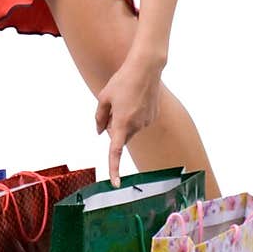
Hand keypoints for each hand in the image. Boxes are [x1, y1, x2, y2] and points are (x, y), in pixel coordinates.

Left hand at [95, 54, 163, 187]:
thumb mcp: (103, 97)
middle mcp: (135, 126)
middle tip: (113, 107)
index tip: (115, 183)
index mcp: (121, 123)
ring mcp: (146, 122)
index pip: (115, 151)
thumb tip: (101, 133)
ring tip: (127, 98)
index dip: (114, 168)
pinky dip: (135, 114)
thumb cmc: (122, 81)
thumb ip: (99, 118)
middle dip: (114, 128)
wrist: (146, 68)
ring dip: (125, 119)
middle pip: (120, 136)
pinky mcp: (153, 117)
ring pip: (130, 129)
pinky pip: (139, 122)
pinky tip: (137, 99)